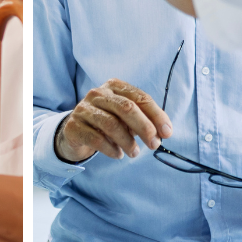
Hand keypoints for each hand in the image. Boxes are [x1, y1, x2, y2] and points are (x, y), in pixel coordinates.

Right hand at [55, 79, 171, 162]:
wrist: (75, 131)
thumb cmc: (107, 122)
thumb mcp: (126, 118)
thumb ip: (144, 120)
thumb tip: (164, 133)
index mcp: (114, 86)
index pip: (140, 97)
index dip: (156, 115)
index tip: (167, 132)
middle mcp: (98, 93)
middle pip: (126, 108)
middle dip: (144, 127)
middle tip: (154, 145)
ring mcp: (83, 108)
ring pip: (111, 124)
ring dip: (127, 142)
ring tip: (134, 153)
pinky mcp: (74, 126)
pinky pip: (96, 139)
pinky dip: (111, 149)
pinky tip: (117, 155)